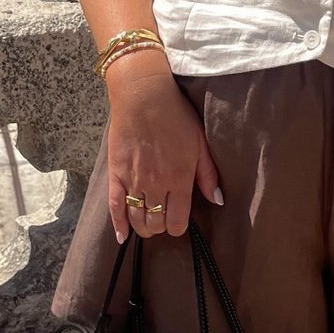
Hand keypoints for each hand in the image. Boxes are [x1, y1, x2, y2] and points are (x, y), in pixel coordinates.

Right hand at [104, 50, 223, 241]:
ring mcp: (133, 181)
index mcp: (179, 180)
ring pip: (137, 219)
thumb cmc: (176, 117)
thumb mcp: (201, 143)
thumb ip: (208, 175)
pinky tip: (123, 236)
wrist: (144, 97)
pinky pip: (115, 207)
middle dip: (161, 227)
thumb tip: (218, 200)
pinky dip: (118, 224)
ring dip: (143, 227)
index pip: (177, 221)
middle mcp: (155, 185)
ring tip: (148, 223)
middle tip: (164, 218)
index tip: (179, 220)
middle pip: (156, 224)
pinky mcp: (115, 174)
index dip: (178, 226)